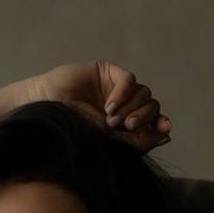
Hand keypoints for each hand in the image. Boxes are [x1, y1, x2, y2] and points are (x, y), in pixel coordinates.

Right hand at [37, 60, 171, 151]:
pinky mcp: (109, 72)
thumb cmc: (72, 130)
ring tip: (110, 120)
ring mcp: (117, 88)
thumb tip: (167, 135)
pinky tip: (109, 106)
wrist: (46, 112)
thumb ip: (136, 140)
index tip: (164, 129)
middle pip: (151, 106)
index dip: (160, 124)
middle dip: (144, 117)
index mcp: (125, 125)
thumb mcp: (107, 140)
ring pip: (144, 92)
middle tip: (127, 126)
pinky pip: (129, 80)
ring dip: (132, 107)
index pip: (152, 122)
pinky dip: (124, 93)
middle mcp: (125, 106)